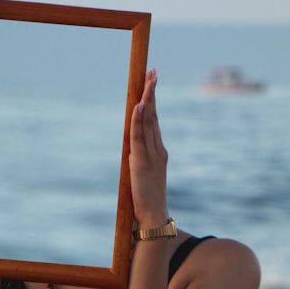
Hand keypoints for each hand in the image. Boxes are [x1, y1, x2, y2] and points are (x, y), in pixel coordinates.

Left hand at [129, 69, 168, 227]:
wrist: (153, 216)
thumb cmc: (147, 200)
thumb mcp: (144, 175)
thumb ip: (140, 160)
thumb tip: (131, 149)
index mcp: (158, 152)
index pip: (154, 120)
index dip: (152, 100)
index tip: (152, 82)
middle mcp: (157, 150)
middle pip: (153, 115)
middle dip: (152, 92)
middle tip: (153, 71)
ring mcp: (151, 155)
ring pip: (148, 121)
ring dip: (147, 99)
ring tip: (148, 80)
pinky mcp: (140, 162)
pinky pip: (139, 137)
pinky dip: (138, 121)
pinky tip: (138, 106)